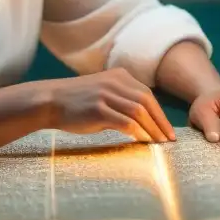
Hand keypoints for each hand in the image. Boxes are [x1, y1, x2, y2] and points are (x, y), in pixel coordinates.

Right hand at [44, 68, 175, 143]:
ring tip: (159, 144)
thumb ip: (122, 99)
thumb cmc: (77, 102)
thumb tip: (144, 120)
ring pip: (139, 112)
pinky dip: (139, 133)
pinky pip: (126, 122)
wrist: (50, 101)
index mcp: (119, 76)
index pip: (148, 95)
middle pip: (147, 102)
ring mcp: (106, 94)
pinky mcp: (98, 109)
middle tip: (169, 140)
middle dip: (161, 122)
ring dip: (152, 129)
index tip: (168, 131)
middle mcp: (114, 82)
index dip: (160, 114)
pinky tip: (143, 142)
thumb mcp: (103, 92)